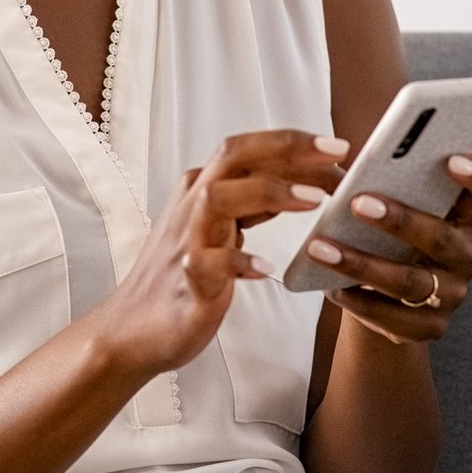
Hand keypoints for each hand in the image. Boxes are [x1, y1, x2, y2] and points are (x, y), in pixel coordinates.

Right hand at [91, 129, 348, 376]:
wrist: (134, 329)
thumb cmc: (185, 275)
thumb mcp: (224, 228)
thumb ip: (255, 202)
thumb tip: (306, 181)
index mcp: (203, 188)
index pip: (248, 149)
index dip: (293, 143)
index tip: (337, 146)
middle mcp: (192, 205)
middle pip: (234, 155)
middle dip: (287, 149)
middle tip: (337, 154)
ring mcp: (186, 240)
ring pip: (219, 197)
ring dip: (269, 192)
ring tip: (315, 199)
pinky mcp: (186, 280)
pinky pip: (208, 262)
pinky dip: (239, 260)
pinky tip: (268, 268)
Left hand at [309, 151, 471, 343]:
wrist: (384, 295)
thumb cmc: (387, 234)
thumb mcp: (394, 205)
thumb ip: (385, 184)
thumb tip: (339, 161)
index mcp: (465, 215)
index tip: (452, 159)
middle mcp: (466, 255)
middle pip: (442, 238)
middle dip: (399, 220)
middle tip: (358, 203)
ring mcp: (451, 294)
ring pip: (410, 281)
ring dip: (362, 263)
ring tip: (321, 249)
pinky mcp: (430, 326)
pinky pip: (393, 316)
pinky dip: (358, 301)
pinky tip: (331, 287)